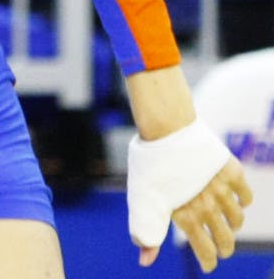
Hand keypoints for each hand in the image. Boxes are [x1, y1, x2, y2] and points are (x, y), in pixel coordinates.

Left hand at [136, 156, 251, 272]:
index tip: (209, 265)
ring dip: (232, 225)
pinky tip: (236, 200)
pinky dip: (243, 201)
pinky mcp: (231, 171)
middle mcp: (208, 206)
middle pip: (226, 239)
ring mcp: (222, 189)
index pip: (206, 252)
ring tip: (226, 223)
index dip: (209, 262)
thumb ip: (146, 231)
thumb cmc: (149, 162)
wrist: (165, 125)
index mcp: (186, 216)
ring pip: (237, 219)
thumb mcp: (141, 199)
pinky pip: (246, 196)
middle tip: (221, 248)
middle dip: (224, 248)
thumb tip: (145, 263)